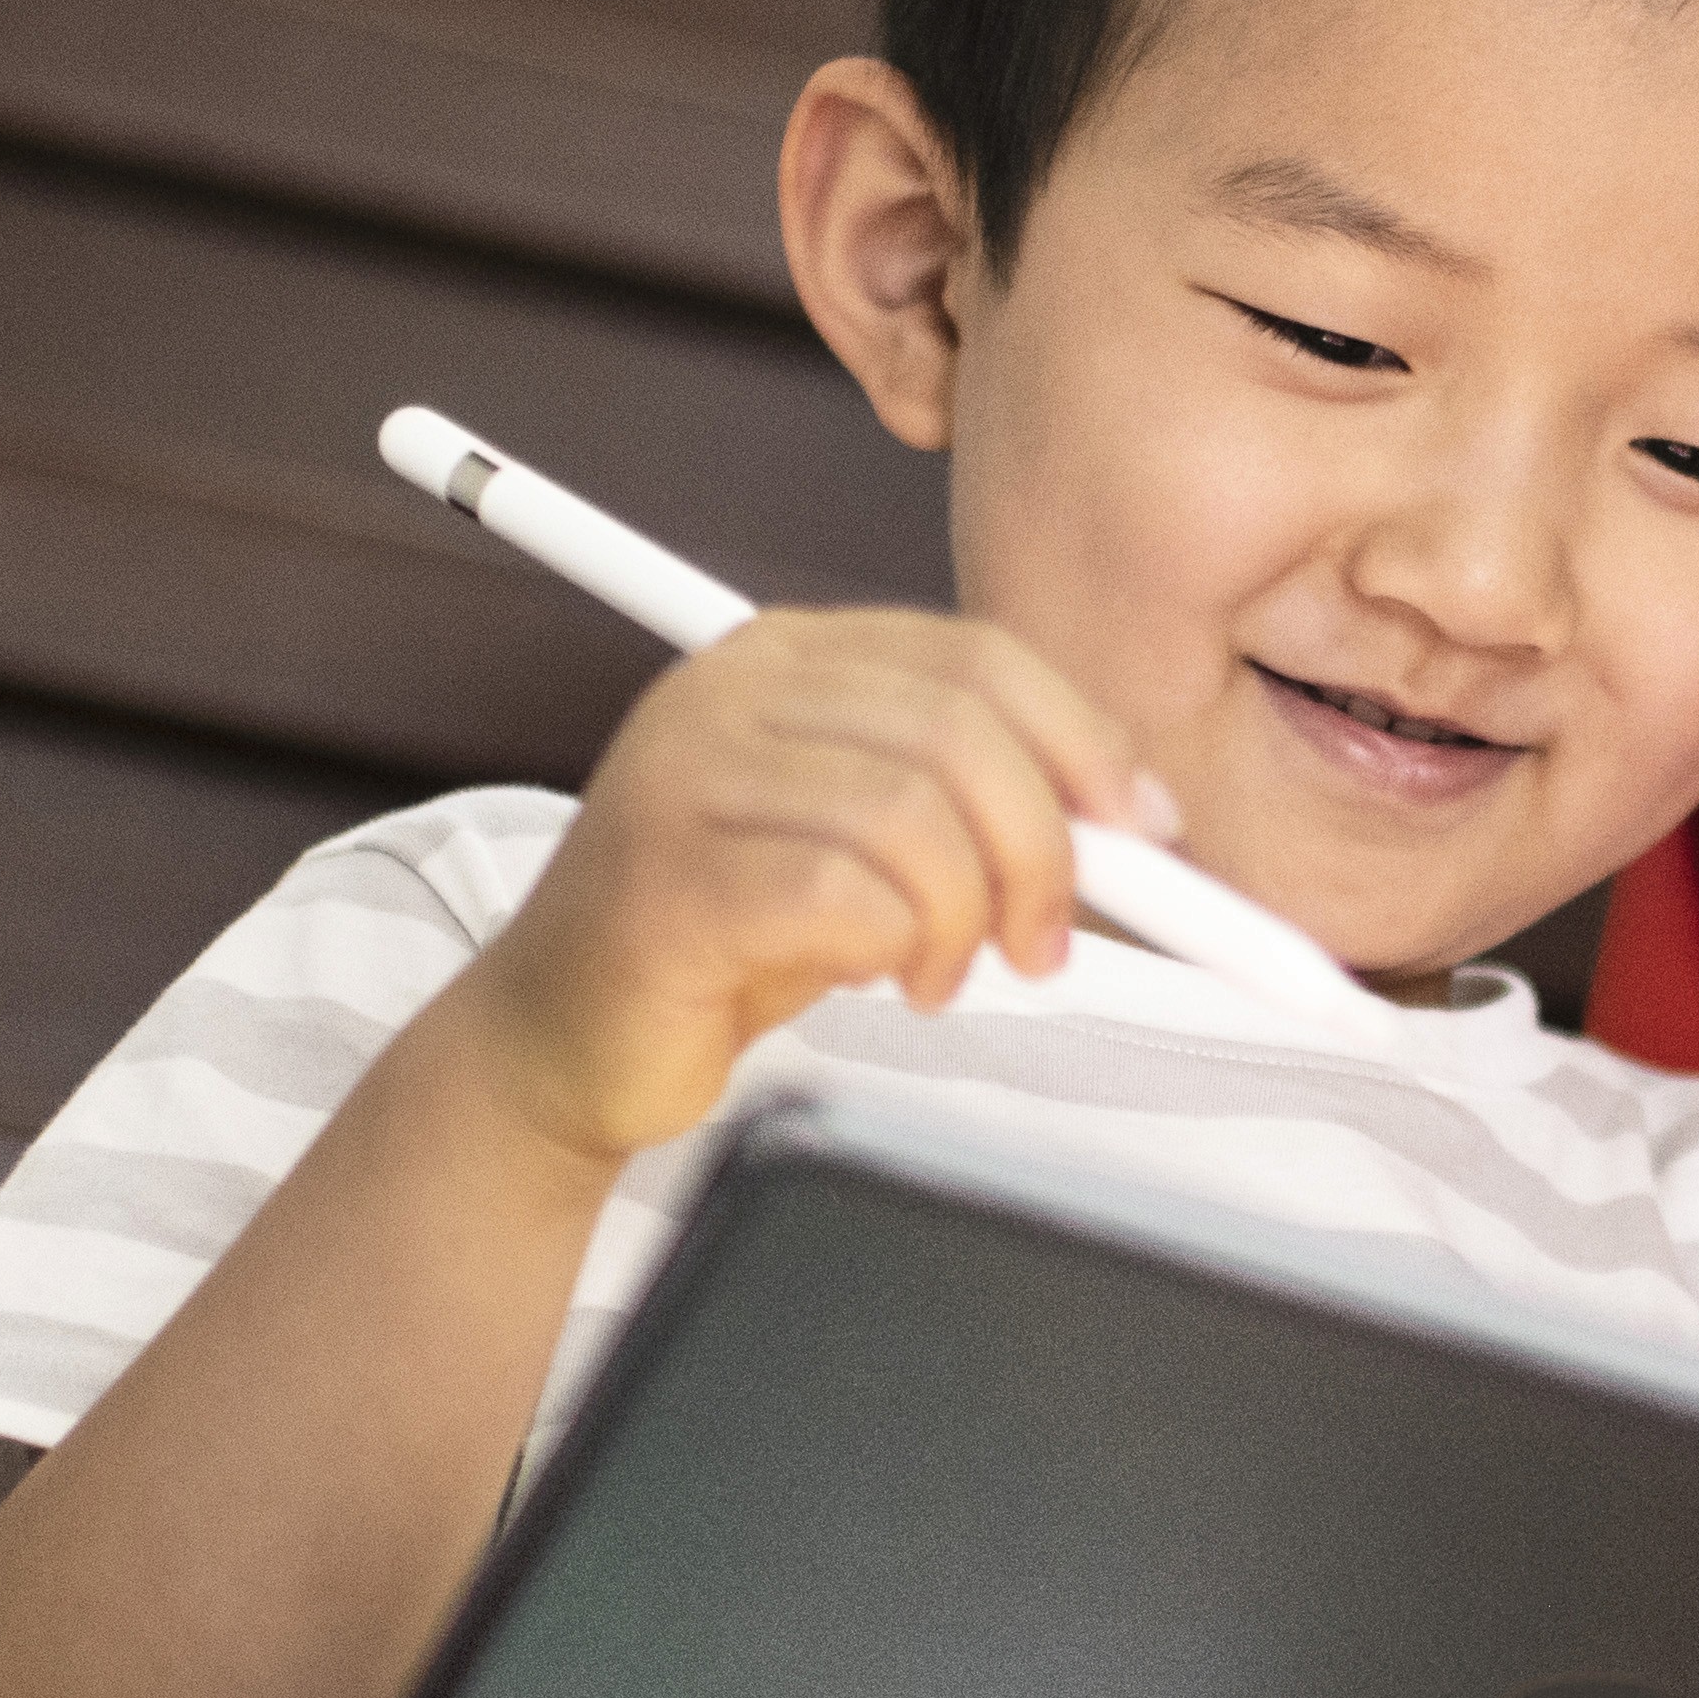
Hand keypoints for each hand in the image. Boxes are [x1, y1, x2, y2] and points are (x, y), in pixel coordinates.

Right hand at [451, 610, 1153, 1160]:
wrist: (558, 1042)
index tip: (1140, 831)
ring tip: (940, 970)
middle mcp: (725, 691)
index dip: (1083, 742)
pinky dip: (898, 948)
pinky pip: (845, 898)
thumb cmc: (724, 942)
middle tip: (1043, 937)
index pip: (976, 657)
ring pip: (911, 815)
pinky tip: (880, 978)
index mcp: (784, 655)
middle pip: (957, 728)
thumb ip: (975, 804)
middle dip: (1042, 845)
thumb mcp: (866, 845)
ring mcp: (685, 776)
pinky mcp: (668, 878)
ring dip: (966, 914)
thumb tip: (1136, 820)